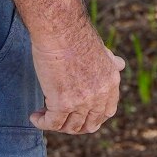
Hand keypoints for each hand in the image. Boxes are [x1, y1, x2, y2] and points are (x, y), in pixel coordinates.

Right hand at [30, 19, 122, 135]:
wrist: (61, 30)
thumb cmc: (76, 35)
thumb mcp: (102, 50)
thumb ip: (111, 62)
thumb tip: (121, 64)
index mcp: (111, 83)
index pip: (107, 112)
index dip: (93, 118)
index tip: (80, 117)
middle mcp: (100, 95)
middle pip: (89, 124)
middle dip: (75, 126)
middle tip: (60, 120)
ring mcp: (82, 101)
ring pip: (70, 127)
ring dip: (57, 125)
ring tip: (44, 116)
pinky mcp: (62, 103)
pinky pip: (52, 123)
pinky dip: (42, 123)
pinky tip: (34, 117)